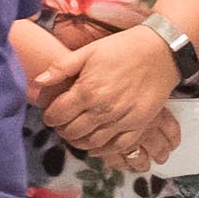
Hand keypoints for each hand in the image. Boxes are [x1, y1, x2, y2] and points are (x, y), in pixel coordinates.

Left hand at [44, 24, 184, 170]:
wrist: (161, 51)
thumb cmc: (122, 48)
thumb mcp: (89, 51)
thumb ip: (61, 68)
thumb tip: (38, 82)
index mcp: (87, 90)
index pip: (57, 115)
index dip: (49, 117)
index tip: (51, 113)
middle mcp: (102, 109)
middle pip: (71, 132)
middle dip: (62, 129)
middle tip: (63, 123)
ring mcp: (122, 119)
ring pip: (91, 142)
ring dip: (79, 141)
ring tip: (77, 132)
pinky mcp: (138, 124)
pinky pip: (117, 146)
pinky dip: (102, 149)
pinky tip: (96, 144)